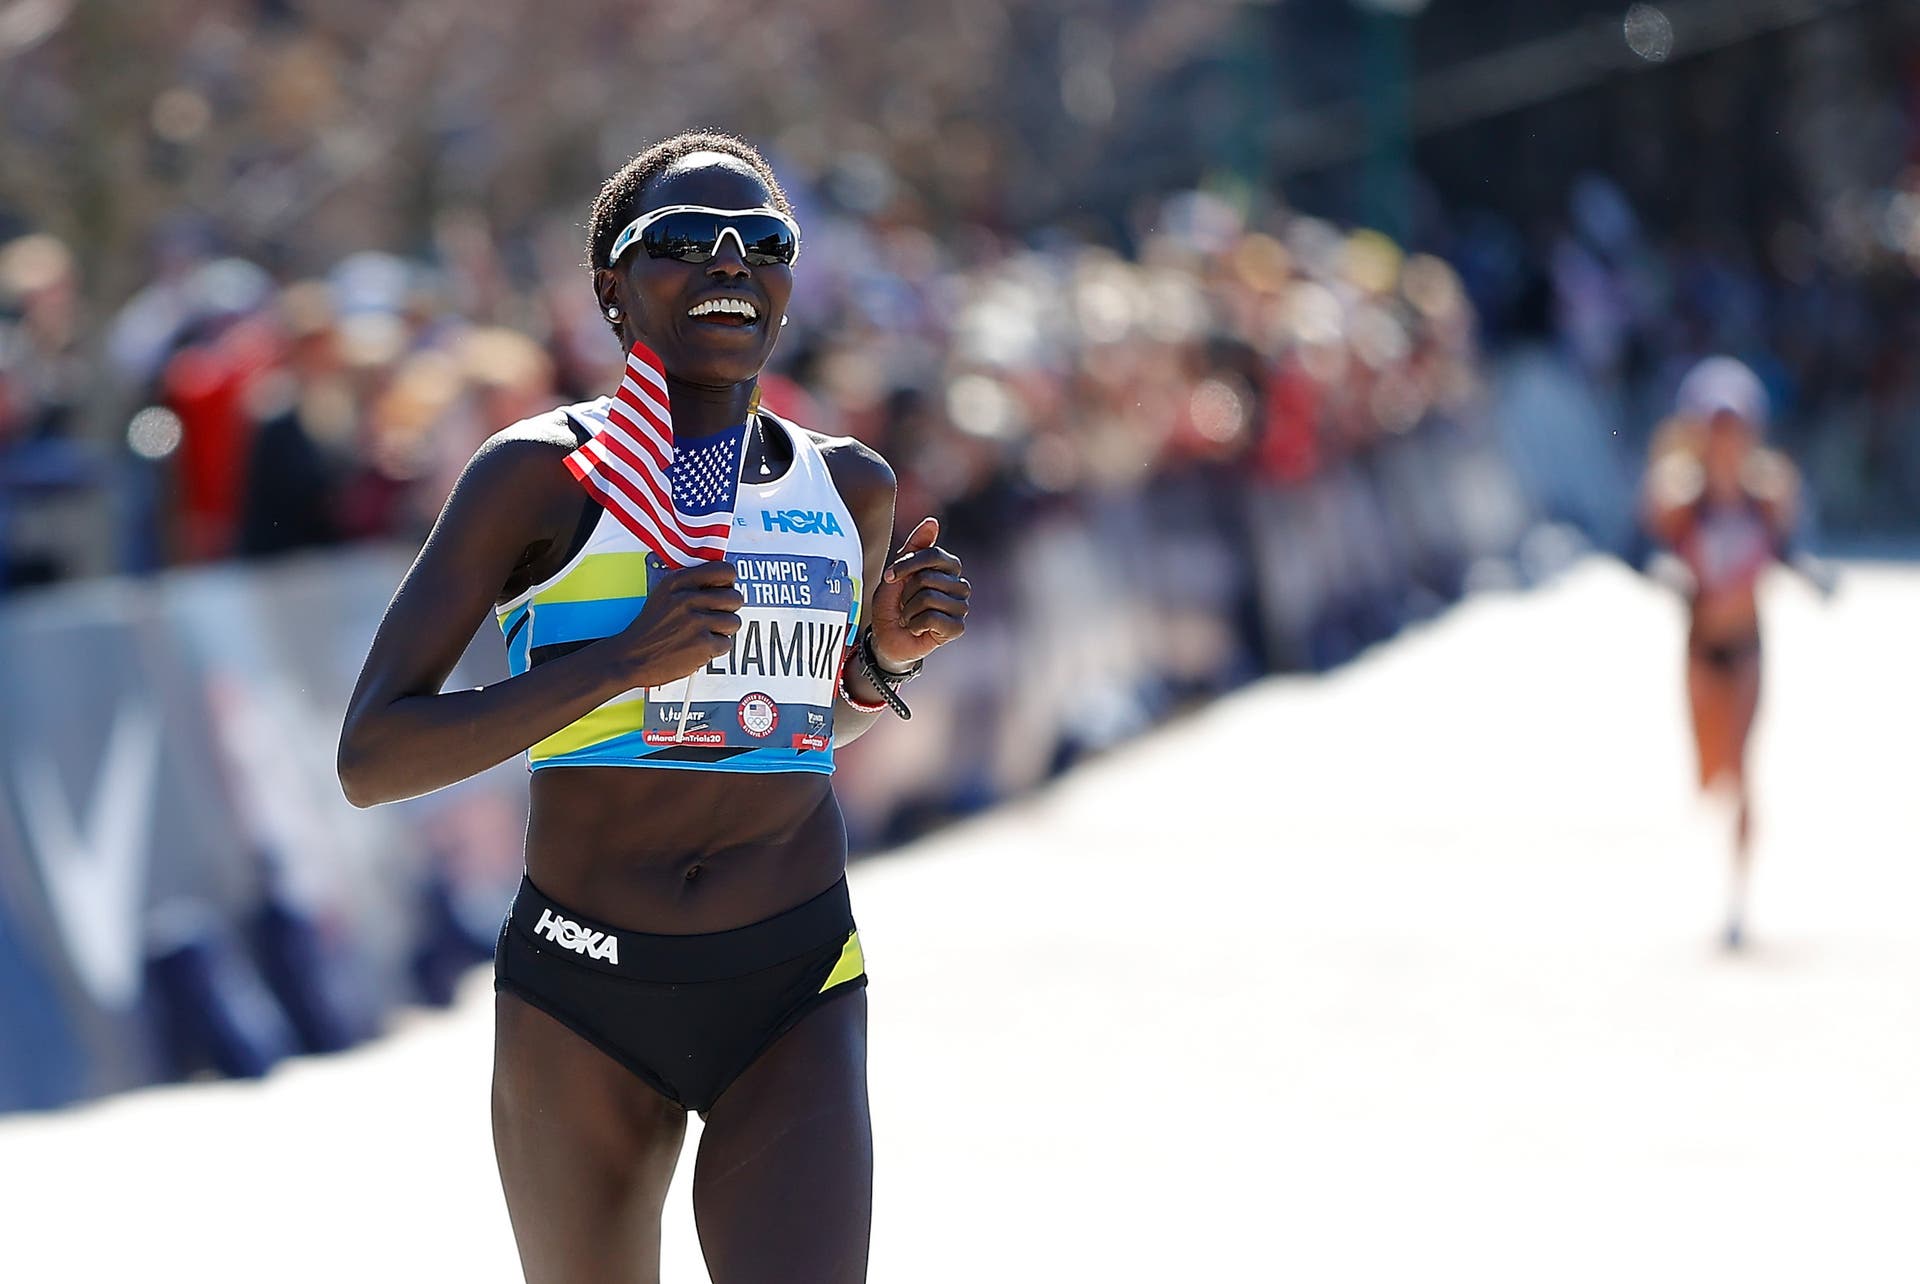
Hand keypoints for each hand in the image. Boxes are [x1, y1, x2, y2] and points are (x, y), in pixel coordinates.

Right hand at [614, 561, 743, 685]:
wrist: (631, 657)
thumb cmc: (649, 628)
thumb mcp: (664, 594)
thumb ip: (690, 584)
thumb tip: (723, 581)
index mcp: (678, 582)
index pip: (724, 570)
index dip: (728, 582)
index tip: (724, 589)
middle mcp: (687, 598)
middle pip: (735, 597)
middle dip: (728, 609)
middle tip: (714, 617)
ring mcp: (696, 622)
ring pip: (734, 621)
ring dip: (723, 631)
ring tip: (704, 633)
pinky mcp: (702, 644)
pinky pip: (727, 644)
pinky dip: (715, 649)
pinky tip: (698, 647)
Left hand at [868, 517, 968, 669]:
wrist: (886, 638)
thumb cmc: (892, 604)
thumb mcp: (897, 571)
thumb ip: (914, 547)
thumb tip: (932, 521)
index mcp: (948, 568)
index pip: (933, 555)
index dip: (907, 564)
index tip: (890, 576)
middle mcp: (959, 585)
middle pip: (928, 577)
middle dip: (906, 591)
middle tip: (904, 603)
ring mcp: (960, 607)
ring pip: (929, 598)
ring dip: (909, 610)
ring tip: (910, 616)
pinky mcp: (957, 628)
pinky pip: (932, 618)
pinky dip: (916, 625)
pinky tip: (917, 629)